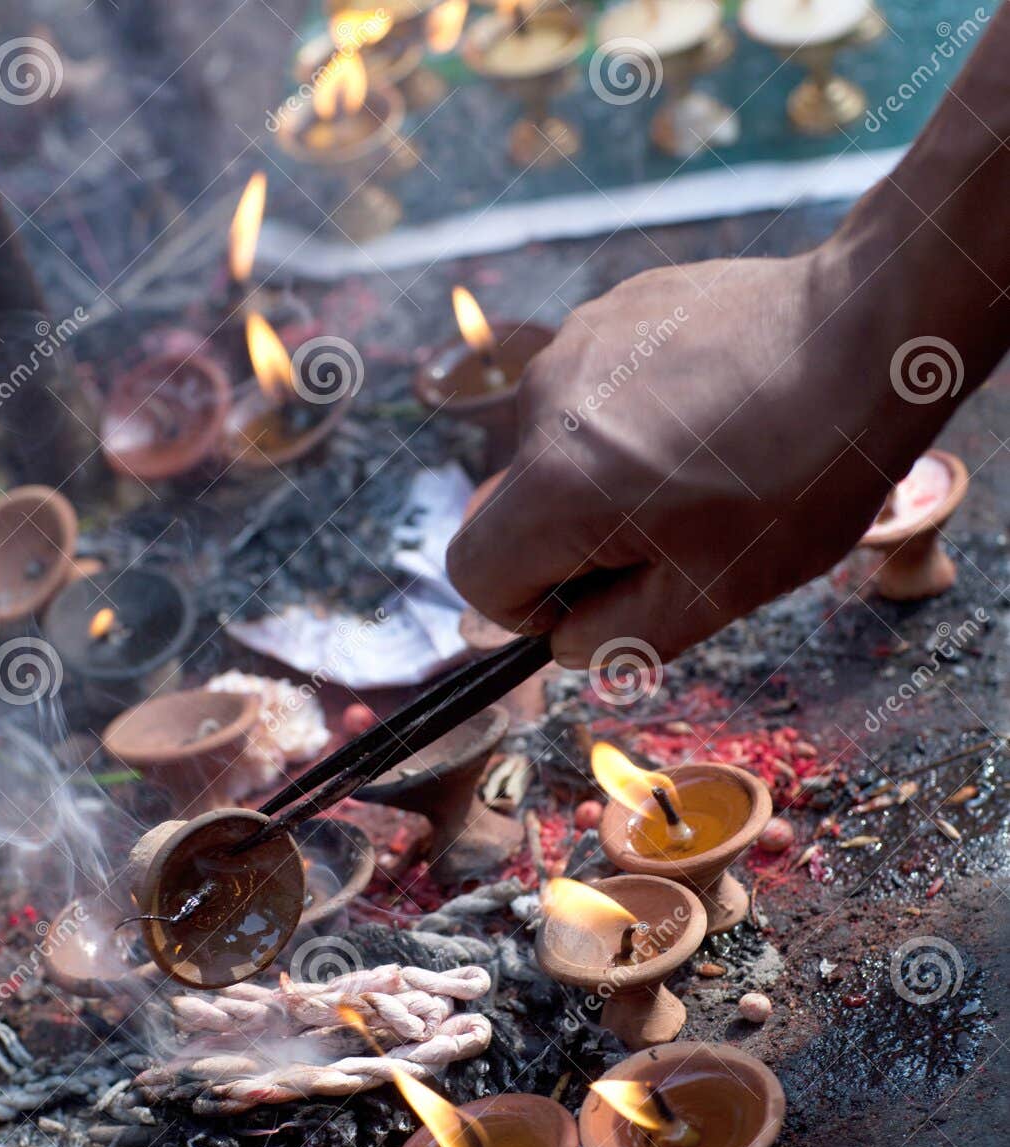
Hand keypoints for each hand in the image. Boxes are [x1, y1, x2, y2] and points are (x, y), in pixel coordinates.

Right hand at [446, 241, 933, 670]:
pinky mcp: (611, 309)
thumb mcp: (712, 596)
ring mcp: (574, 345)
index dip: (531, 608)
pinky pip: (595, 393)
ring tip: (710, 463)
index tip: (605, 594)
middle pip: (522, 511)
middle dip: (585, 540)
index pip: (476, 574)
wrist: (868, 333)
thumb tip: (567, 641)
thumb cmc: (802, 474)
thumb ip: (615, 640)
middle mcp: (542, 407)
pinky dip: (636, 417)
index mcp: (555, 487)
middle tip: (687, 531)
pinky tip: (713, 409)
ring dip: (614, 477)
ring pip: (562, 452)